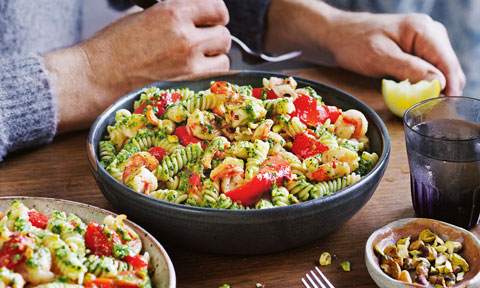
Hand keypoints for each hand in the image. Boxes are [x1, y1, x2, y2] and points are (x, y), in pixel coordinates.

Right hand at [45, 0, 229, 131]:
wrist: (95, 78)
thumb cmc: (113, 48)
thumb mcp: (143, 16)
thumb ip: (173, 16)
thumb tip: (193, 18)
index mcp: (173, 12)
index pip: (217, 8)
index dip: (216, 15)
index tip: (212, 20)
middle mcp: (185, 38)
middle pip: (224, 35)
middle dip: (213, 38)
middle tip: (200, 44)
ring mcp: (189, 65)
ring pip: (223, 59)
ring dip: (213, 59)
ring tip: (195, 61)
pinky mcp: (187, 87)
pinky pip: (214, 79)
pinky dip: (208, 76)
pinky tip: (191, 75)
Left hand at [265, 0, 464, 95]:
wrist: (338, 35)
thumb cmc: (355, 44)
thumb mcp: (380, 58)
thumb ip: (410, 70)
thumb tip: (439, 84)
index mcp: (423, 30)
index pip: (447, 62)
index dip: (450, 86)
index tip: (445, 107)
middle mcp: (430, 33)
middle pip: (449, 67)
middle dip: (444, 88)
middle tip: (431, 110)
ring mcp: (425, 41)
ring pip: (441, 70)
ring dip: (435, 87)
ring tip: (423, 104)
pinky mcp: (418, 50)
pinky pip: (430, 70)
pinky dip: (425, 83)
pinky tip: (417, 94)